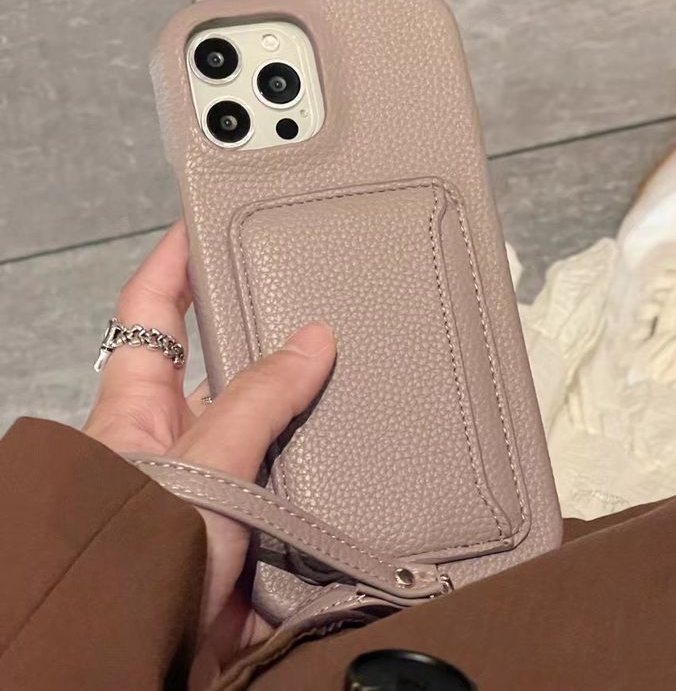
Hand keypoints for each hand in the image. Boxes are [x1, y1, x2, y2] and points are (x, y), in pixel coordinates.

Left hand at [83, 221, 335, 684]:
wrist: (137, 666)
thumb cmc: (122, 566)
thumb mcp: (195, 464)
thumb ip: (256, 401)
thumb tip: (310, 341)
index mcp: (141, 406)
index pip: (152, 310)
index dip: (175, 260)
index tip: (207, 219)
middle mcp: (179, 438)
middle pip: (231, 365)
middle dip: (274, 340)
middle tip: (326, 306)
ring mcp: (219, 483)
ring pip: (275, 425)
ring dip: (310, 416)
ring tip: (360, 385)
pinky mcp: (255, 527)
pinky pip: (300, 481)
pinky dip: (330, 472)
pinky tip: (365, 455)